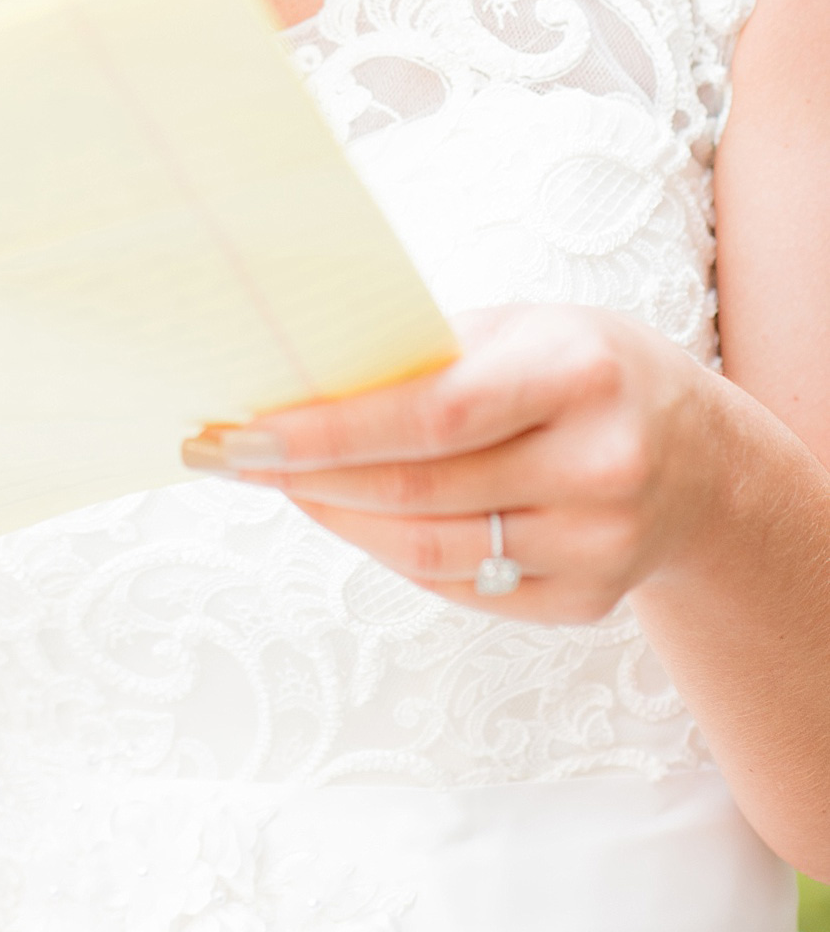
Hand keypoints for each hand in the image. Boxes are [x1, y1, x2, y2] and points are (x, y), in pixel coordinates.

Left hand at [183, 304, 728, 624]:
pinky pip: (460, 588)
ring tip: (281, 485)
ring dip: (336, 520)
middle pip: (417, 493)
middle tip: (231, 458)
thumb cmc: (579, 368)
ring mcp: (601, 546)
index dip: (328, 433)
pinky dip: (389, 553)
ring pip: (429, 553)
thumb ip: (425, 355)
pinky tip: (350, 517)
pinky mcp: (587, 602)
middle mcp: (600, 466)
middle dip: (307, 478)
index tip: (243, 431)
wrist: (701, 455)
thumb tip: (296, 381)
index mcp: (579, 373)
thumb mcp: (519, 328)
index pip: (431, 415)